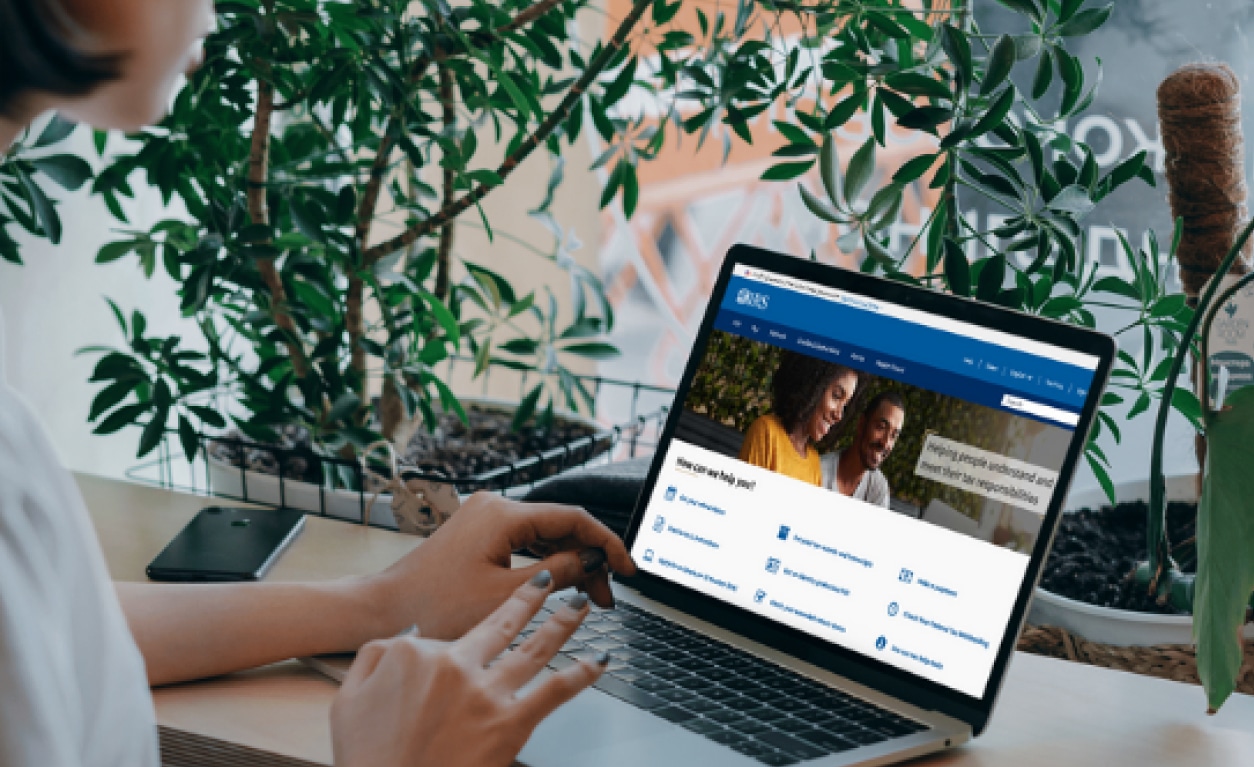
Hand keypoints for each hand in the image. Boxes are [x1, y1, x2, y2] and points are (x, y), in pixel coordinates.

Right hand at [331, 571, 605, 766]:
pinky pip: (555, 691)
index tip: (478, 627)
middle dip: (531, 597)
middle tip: (549, 581)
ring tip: (579, 605)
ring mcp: (486, 694)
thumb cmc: (370, 760)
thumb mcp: (348, 701)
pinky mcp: (510, 724)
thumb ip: (373, 660)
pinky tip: (598, 660)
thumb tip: (400, 640)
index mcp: (417, 654)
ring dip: (562, 622)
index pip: (448, 633)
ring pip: (535, 647)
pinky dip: (581, 673)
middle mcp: (456, 665)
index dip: (461, 637)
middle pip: (502, 622)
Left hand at [367, 493, 635, 639]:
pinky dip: (545, 564)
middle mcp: (495, 507)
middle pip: (560, 526)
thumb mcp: (506, 596)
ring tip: (589, 598)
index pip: (573, 518)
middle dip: (588, 560)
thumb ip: (558, 574)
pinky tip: (560, 587)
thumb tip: (592, 562)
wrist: (384, 610)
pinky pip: (524, 543)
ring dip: (569, 564)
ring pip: (544, 536)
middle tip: (606, 597)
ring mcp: (485, 519)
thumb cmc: (435, 606)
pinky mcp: (478, 535)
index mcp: (503, 514)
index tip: (627, 569)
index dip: (605, 543)